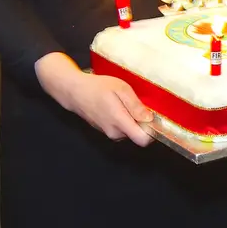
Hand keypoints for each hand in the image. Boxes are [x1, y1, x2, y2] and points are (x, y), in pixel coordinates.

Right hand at [35, 52, 152, 144]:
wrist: (75, 92)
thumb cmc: (97, 87)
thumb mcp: (121, 88)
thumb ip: (135, 105)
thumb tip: (149, 119)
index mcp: (119, 122)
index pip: (142, 140)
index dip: (151, 131)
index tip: (151, 118)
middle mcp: (114, 132)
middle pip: (137, 134)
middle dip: (140, 121)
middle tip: (132, 103)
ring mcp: (108, 133)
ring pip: (129, 131)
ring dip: (130, 119)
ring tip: (121, 103)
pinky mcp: (105, 131)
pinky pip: (120, 128)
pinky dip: (122, 119)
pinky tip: (114, 106)